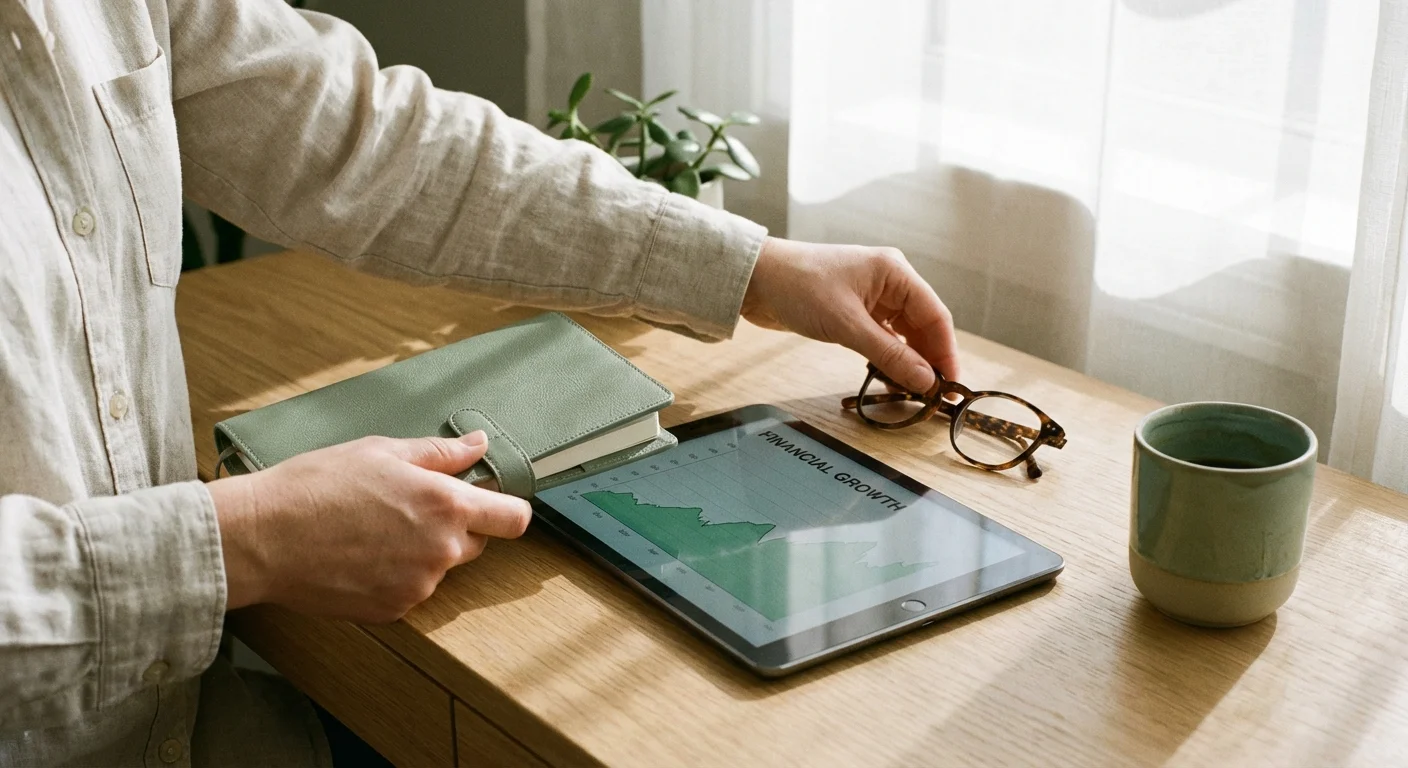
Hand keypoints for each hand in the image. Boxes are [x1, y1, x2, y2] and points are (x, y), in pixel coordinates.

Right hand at [209, 431, 531, 622]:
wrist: (262, 537)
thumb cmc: (316, 486)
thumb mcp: (382, 452)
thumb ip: (440, 454)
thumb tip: (477, 446)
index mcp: (446, 505)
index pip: (514, 519)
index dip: (508, 510)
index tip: (496, 506)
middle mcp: (441, 550)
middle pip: (474, 543)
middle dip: (453, 527)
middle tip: (406, 510)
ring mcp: (419, 585)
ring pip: (439, 567)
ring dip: (420, 553)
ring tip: (371, 532)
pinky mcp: (394, 610)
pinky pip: (410, 590)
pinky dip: (394, 576)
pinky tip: (359, 556)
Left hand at [742, 237, 959, 392]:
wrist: (755, 279)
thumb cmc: (799, 288)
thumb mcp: (846, 325)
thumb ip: (889, 354)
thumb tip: (925, 380)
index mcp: (895, 272)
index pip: (935, 315)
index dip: (946, 352)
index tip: (951, 384)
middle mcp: (889, 281)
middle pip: (922, 325)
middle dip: (930, 359)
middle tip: (936, 396)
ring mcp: (872, 296)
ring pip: (903, 333)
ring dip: (909, 360)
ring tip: (916, 391)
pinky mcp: (854, 311)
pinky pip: (883, 337)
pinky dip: (889, 356)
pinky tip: (893, 376)